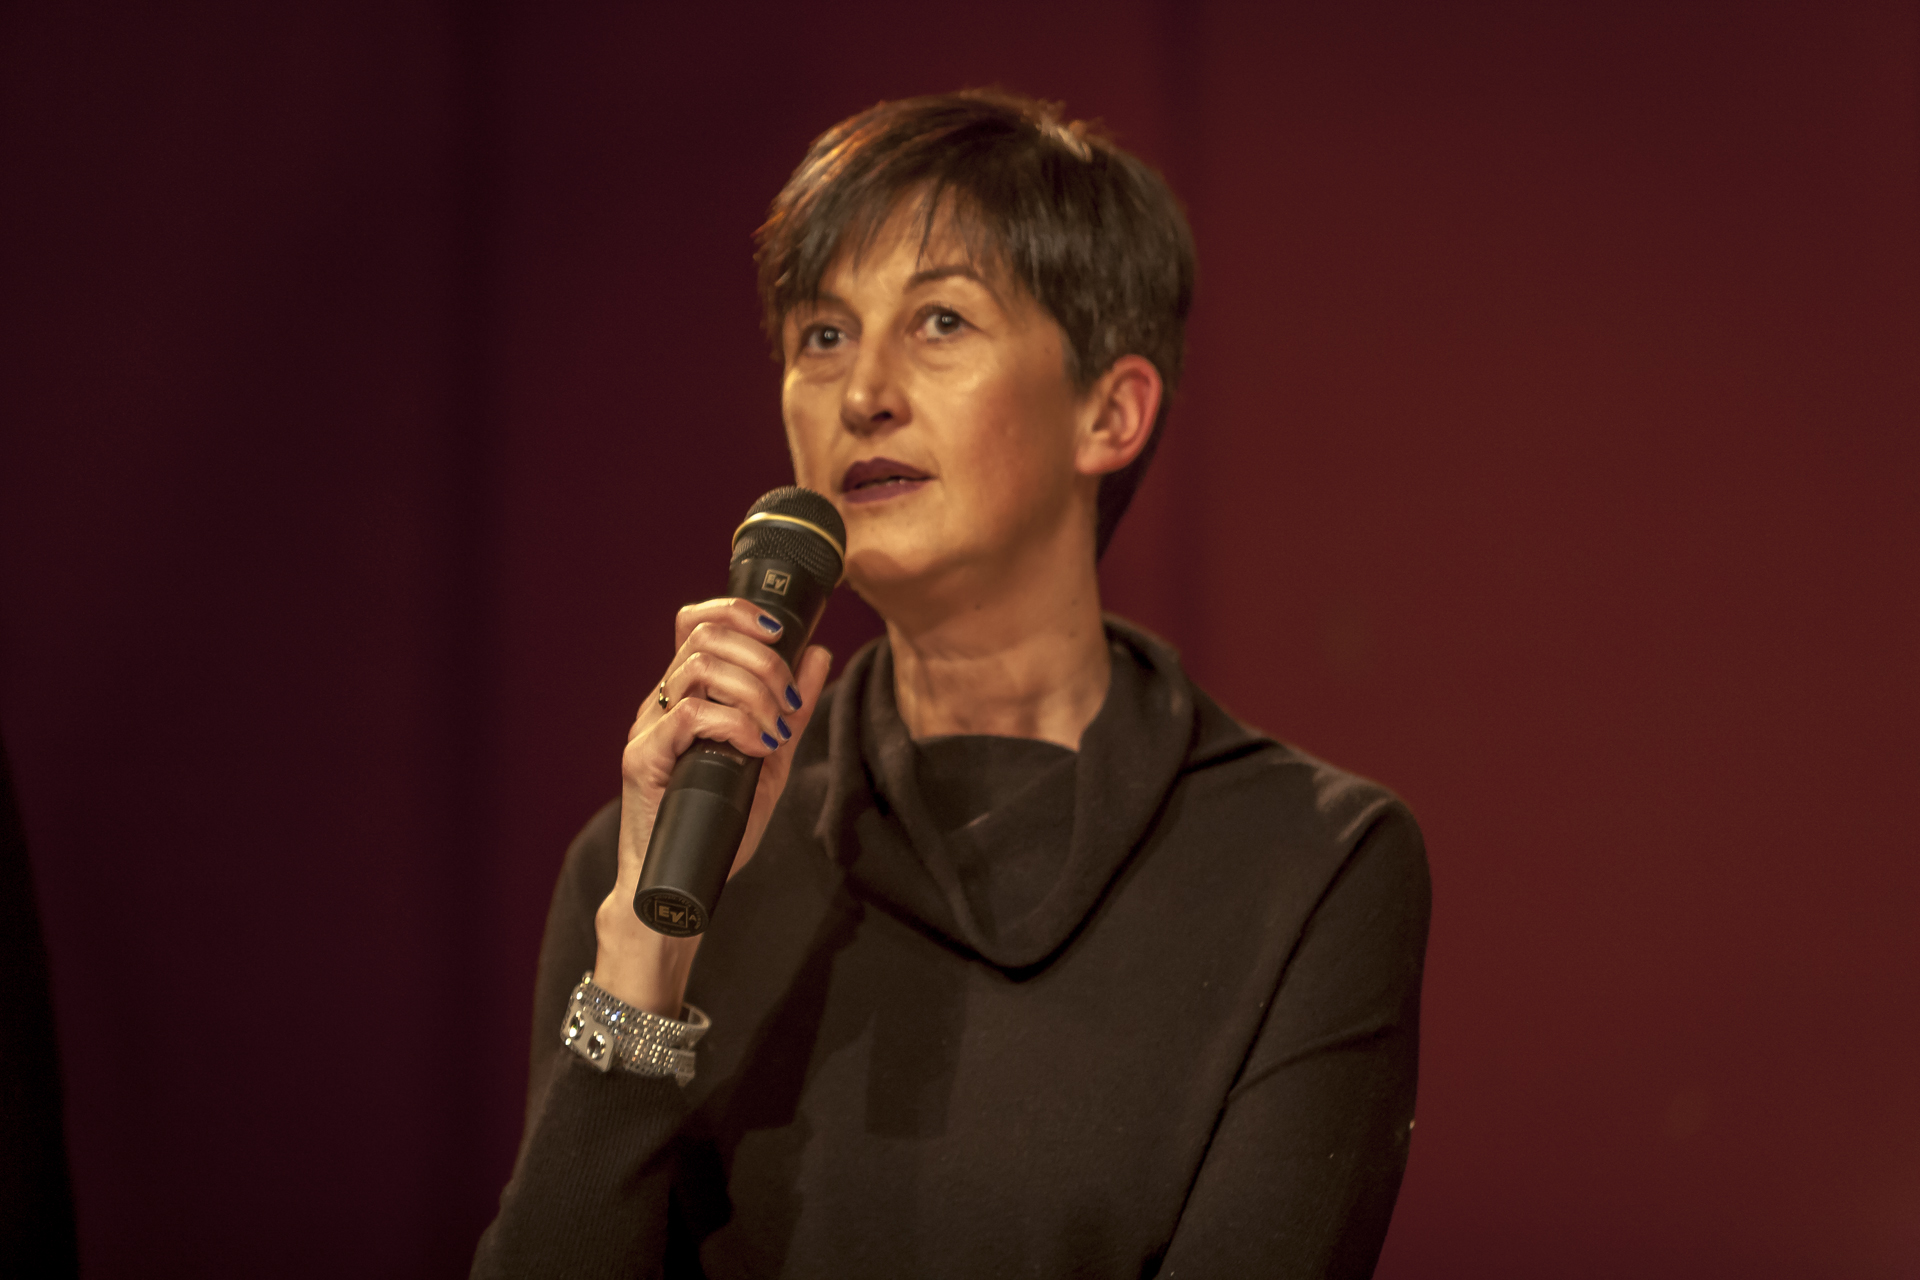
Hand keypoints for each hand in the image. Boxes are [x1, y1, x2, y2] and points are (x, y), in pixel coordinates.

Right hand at [593, 597, 833, 1014]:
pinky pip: (688, 714)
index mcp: (688, 695)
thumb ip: (792, 710)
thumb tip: (819, 654)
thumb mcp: (769, 759)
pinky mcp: (642, 758)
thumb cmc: (717, 824)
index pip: (698, 622)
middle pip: (704, 636)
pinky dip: (733, 724)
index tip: (780, 630)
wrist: (680, 884)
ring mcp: (648, 728)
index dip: (737, 610)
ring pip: (697, 668)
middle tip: (789, 699)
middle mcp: (662, 703)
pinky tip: (755, 748)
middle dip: (761, 657)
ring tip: (774, 730)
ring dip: (752, 690)